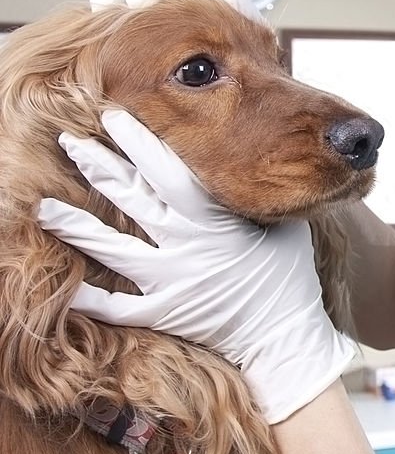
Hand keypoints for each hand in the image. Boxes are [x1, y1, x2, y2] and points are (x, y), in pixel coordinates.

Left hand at [36, 110, 354, 423]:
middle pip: (130, 198)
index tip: (114, 116)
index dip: (138, 141)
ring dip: (76, 226)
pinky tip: (64, 287)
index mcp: (214, 219)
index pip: (166, 170)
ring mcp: (170, 281)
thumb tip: (258, 162)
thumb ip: (262, 195)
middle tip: (70, 141)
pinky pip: (116, 307)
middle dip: (98, 166)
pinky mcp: (164, 312)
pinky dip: (89, 299)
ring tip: (45, 208)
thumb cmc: (291, 275)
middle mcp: (185, 245)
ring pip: (111, 249)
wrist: (286, 337)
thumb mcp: (285, 224)